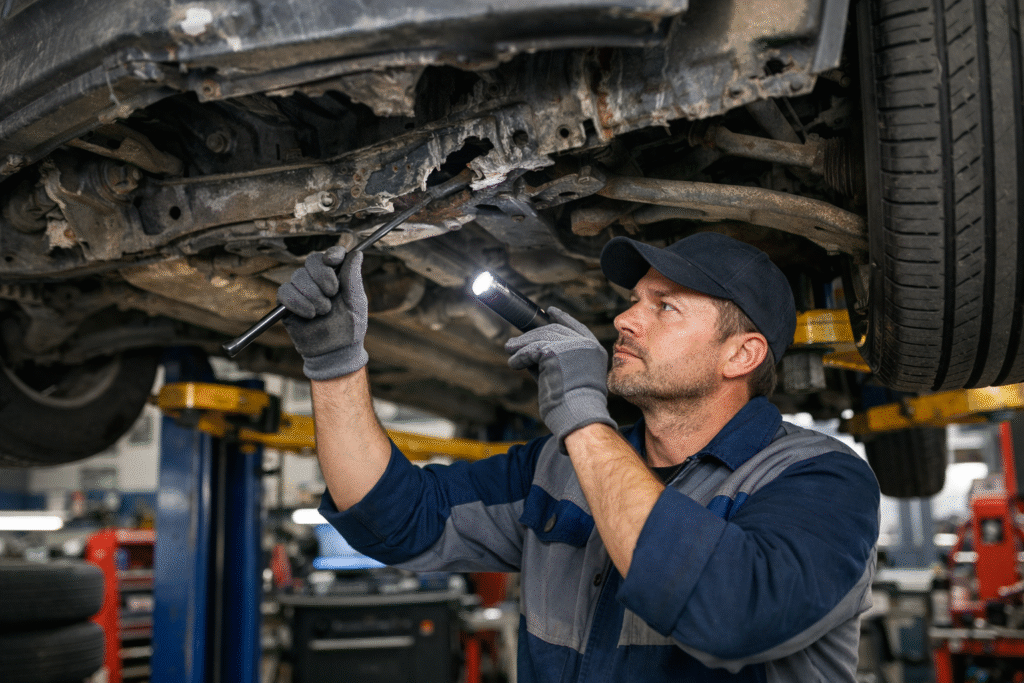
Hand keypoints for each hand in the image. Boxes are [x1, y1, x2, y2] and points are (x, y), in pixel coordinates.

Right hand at [277, 246, 368, 379]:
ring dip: (312, 294)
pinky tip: (309, 315)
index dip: (331, 254)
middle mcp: (318, 279)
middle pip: (311, 261)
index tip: (333, 261)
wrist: (336, 350)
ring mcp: (302, 290)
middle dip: (322, 275)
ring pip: (297, 276)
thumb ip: (354, 278)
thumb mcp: (356, 302)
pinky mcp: (288, 303)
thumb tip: (357, 252)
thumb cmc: (350, 327)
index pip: (330, 254)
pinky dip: (297, 302)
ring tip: (323, 312)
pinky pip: (284, 292)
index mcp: (337, 276)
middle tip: (332, 293)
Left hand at [505, 307, 615, 450]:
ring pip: (541, 337)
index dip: (563, 318)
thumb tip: (534, 352)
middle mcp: (585, 345)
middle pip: (555, 330)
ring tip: (510, 349)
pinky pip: (531, 350)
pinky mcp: (553, 351)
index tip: (550, 312)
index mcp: (595, 350)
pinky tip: (513, 362)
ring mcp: (571, 346)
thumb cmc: (575, 405)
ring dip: (522, 344)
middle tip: (517, 339)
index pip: (577, 327)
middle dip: (533, 333)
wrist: (579, 415)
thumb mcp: (573, 377)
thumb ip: (559, 362)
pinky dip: (520, 357)